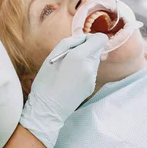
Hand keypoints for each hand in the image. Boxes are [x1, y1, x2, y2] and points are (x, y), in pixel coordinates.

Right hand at [19, 33, 107, 147]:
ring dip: (84, 61)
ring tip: (67, 70)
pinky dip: (83, 72)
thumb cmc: (46, 80)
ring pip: (94, 61)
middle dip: (85, 50)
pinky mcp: (91, 87)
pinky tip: (70, 80)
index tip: (80, 44)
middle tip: (69, 58)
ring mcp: (93, 78)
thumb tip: (83, 38)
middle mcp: (91, 67)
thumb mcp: (53, 55)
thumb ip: (71, 42)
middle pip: (97, 49)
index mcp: (81, 56)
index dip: (91, 38)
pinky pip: (91, 72)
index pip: (101, 39)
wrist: (48, 109)